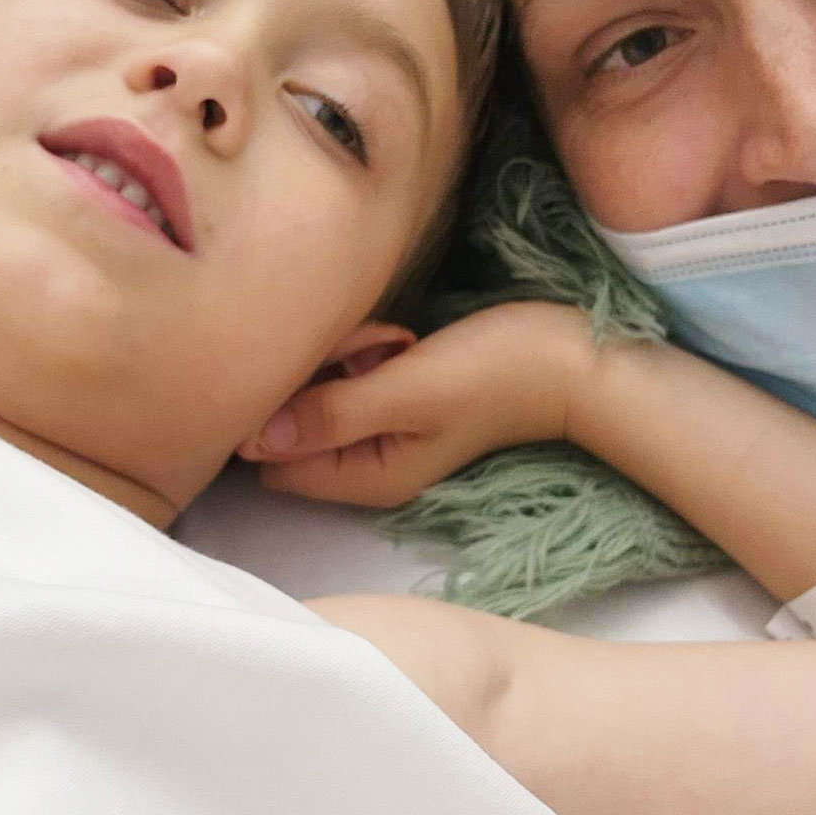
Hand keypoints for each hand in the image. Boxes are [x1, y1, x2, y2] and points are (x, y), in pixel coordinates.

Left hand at [237, 301, 596, 506]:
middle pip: (291, 420)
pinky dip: (363, 348)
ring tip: (394, 342)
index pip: (272, 461)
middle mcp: (361, 461)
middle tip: (372, 352)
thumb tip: (250, 438)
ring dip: (343, 353)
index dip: (278, 411)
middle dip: (317, 374)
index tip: (320, 372)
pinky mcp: (388, 393)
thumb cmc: (493, 373)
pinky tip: (400, 339)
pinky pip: (346, 369)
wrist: (566, 356)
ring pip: (317, 387)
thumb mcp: (407, 392)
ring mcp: (376, 426)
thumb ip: (329, 414)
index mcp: (362, 478)